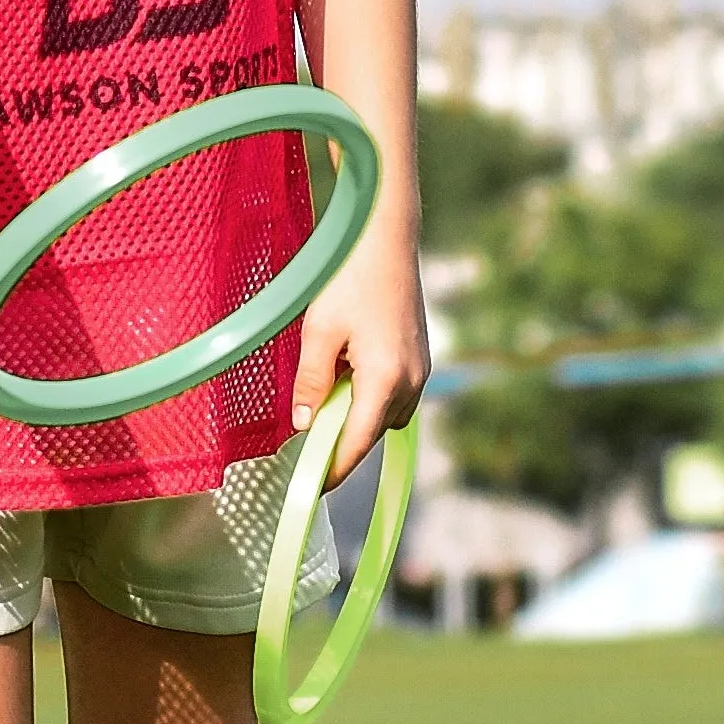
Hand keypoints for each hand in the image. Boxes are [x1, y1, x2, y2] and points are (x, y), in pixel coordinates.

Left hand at [288, 240, 429, 485]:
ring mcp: (420, 368)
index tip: (313, 488)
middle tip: (306, 437)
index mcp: (387, 379)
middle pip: (374, 432)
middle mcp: (412, 380)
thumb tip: (302, 424)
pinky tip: (346, 369)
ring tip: (326, 390)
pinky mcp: (419, 355)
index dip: (334, 469)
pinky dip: (369, 394)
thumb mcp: (319, 331)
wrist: (385, 235)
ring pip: (386, 414)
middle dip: (343, 439)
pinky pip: (394, 392)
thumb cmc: (350, 276)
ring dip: (357, 414)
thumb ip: (311, 382)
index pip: (358, 442)